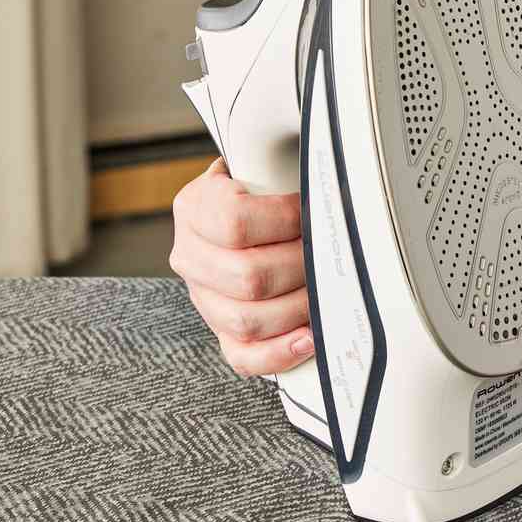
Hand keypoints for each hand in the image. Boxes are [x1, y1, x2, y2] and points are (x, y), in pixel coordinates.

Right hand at [169, 158, 311, 375]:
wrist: (248, 206)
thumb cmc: (266, 187)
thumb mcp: (265, 165)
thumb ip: (281, 169)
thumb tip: (330, 185)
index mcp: (195, 209)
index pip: (235, 223)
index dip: (286, 220)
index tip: (312, 214)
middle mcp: (191, 255)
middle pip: (248, 276)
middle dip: (301, 268)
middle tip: (328, 256)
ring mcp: (204, 297)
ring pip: (248, 319)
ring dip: (299, 307)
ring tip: (325, 291)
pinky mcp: (221, 331)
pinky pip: (243, 356)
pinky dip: (280, 352)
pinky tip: (309, 337)